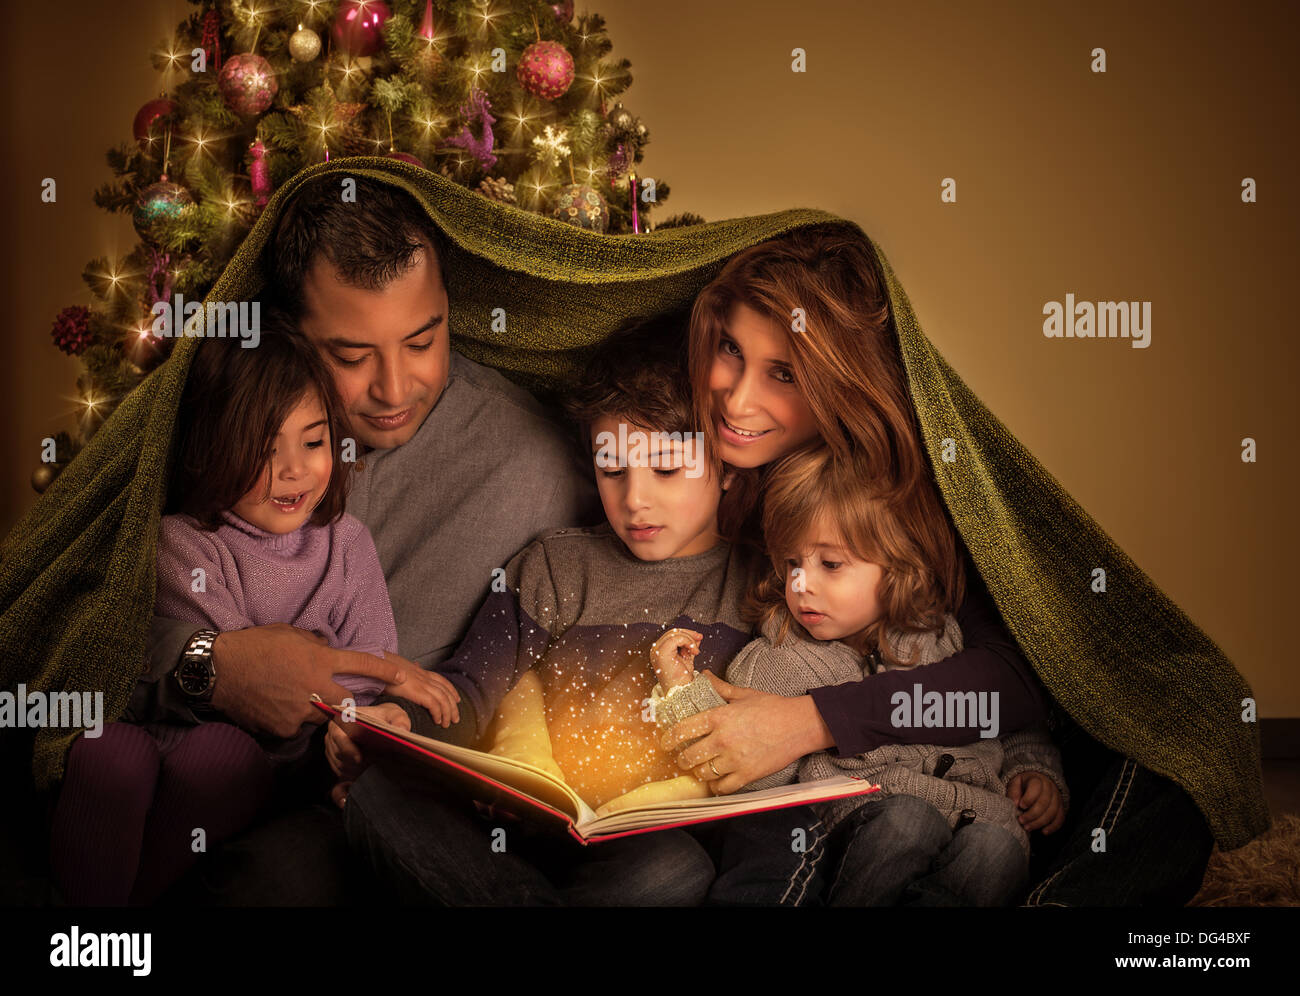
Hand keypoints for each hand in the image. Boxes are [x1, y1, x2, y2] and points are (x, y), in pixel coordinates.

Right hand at [209, 624, 404, 737]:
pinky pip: (298, 726)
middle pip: (347, 702)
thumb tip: (327, 649)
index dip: (383, 671)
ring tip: (287, 695)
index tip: (401, 676)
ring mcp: (302, 710)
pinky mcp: (285, 728)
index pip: (361, 665)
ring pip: (320, 715)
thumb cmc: (254, 645)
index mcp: (320, 660)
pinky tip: (274, 706)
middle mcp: (316, 687)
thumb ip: (315, 644)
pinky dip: (291, 719)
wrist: (218, 669)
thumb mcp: (290, 634)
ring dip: (312, 708)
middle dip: (343, 700)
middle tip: (325, 694)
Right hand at [325, 701, 411, 792]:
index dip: (347, 748)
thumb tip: (402, 730)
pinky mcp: (338, 770)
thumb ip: (399, 720)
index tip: (359, 758)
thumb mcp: (395, 715)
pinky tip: (346, 801)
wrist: (381, 725)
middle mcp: (333, 738)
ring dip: (357, 773)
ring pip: (341, 770)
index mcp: (341, 721)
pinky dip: (341, 794)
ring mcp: (333, 755)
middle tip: (376, 766)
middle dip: (357, 764)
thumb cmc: (385, 718)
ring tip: (374, 770)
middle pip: (340, 757)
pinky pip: (335, 785)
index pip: (339, 736)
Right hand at [381, 654, 460, 726]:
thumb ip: (405, 673)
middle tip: (455, 718)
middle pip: (446, 691)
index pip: (441, 680)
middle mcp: (424, 677)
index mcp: (420, 672)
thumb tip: (409, 671)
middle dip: (453, 705)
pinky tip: (438, 720)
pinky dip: (438, 713)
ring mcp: (422, 684)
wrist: (377, 663)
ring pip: (443, 699)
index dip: (451, 690)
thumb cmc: (384, 667)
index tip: (457, 699)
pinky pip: (434, 704)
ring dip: (448, 712)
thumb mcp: (397, 669)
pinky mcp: (418, 691)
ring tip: (448, 723)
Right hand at [651, 628, 702, 689]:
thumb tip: (697, 637)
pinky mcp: (662, 653)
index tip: (699, 637)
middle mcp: (656, 650)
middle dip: (689, 634)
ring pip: (675, 633)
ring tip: (695, 651)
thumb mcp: (687, 658)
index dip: (686, 633)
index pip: (672, 635)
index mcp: (660, 651)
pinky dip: (688, 641)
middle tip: (699, 639)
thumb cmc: (683, 679)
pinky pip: (676, 638)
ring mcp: (657, 651)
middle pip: (673, 631)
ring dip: (689, 639)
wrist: (681, 692)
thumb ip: (690, 646)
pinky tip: (693, 651)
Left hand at [660, 673, 833, 794]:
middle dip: (683, 759)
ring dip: (699, 772)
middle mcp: (723, 739)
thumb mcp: (743, 694)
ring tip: (701, 768)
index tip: (665, 743)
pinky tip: (717, 781)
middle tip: (683, 758)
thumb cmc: (773, 707)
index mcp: (719, 717)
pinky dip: (716, 787)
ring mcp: (735, 759)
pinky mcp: (747, 775)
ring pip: (703, 773)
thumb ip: (720, 688)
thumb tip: (704, 675)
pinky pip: (722, 788)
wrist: (800, 725)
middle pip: (689, 757)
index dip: (669, 739)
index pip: (683, 730)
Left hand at [1007, 771, 1064, 833]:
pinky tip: (1043, 832)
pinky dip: (1053, 827)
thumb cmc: (1024, 785)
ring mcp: (1057, 798)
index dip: (1029, 798)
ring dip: (1040, 822)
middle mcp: (1050, 788)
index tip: (1021, 806)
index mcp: (1037, 780)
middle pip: (1044, 803)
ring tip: (1027, 828)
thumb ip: (1013, 791)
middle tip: (1021, 821)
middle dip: (1032, 814)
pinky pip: (1060, 819)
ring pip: (1052, 812)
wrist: (1039, 784)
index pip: (1036, 787)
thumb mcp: (1015, 783)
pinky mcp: (1060, 808)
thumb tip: (1015, 803)